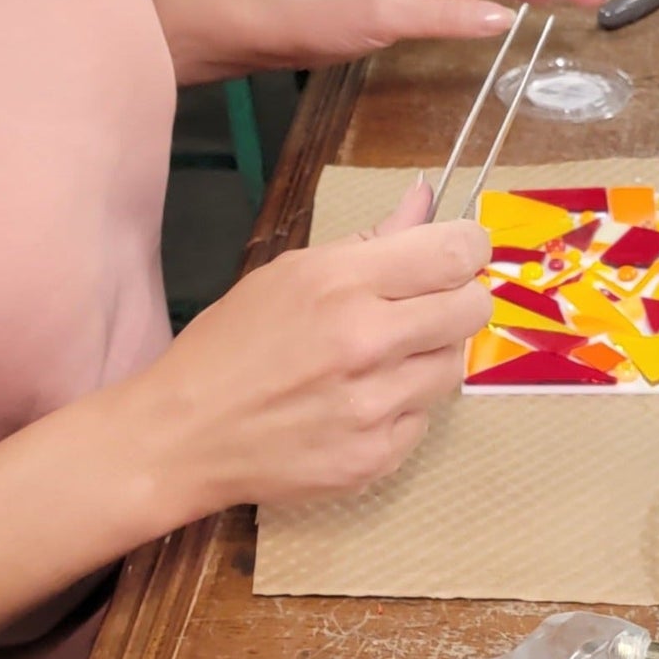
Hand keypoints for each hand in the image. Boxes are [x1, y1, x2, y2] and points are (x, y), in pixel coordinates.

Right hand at [132, 176, 492, 508]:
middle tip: (427, 304)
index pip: (453, 253)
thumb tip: (424, 200)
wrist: (185, 434)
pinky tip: (359, 399)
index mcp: (341, 283)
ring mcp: (374, 406)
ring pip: (454, 366)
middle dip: (459, 299)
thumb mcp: (291, 272)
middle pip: (472, 308)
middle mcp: (366, 342)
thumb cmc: (232, 344)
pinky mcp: (376, 458)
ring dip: (430, 354)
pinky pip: (424, 418)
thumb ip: (371, 240)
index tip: (460, 252)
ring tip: (381, 356)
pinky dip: (403, 405)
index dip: (468, 247)